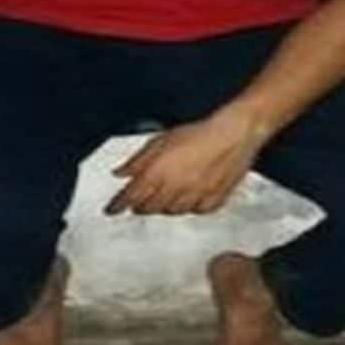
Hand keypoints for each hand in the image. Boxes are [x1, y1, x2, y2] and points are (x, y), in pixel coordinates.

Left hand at [105, 108, 269, 216]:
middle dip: (140, 205)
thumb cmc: (197, 133)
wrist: (233, 134)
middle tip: (137, 201)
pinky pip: (196, 211)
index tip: (111, 210)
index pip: (131, 196)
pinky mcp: (213, 201)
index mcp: (157, 174)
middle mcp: (174, 190)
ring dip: (163, 207)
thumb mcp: (160, 140)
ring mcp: (194, 198)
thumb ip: (138, 159)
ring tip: (162, 197)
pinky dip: (189, 207)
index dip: (118, 204)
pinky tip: (188, 199)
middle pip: (150, 208)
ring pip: (171, 212)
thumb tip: (120, 173)